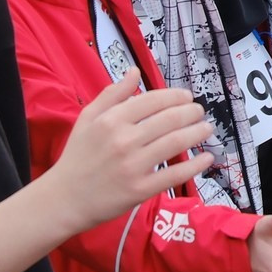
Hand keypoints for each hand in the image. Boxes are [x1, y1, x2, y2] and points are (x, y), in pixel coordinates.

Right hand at [54, 74, 214, 223]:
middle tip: (200, 112)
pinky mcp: (140, 190)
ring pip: (175, 143)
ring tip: (207, 129)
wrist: (64, 198)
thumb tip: (135, 73)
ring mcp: (133, 166)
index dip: (175, 96)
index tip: (187, 97)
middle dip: (191, 113)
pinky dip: (194, 165)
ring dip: (197, 133)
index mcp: (111, 120)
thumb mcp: (88, 118)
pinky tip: (206, 158)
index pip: (153, 100)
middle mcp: (124, 140)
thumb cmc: (77, 156)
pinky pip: (174, 175)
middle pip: (169, 120)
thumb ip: (112, 94)